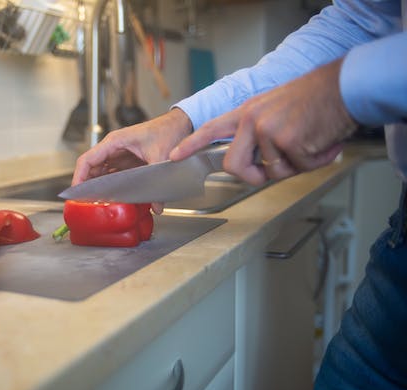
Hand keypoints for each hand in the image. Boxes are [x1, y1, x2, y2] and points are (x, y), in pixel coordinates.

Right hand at [72, 109, 192, 213]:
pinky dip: (109, 186)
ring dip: (97, 186)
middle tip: (84, 202)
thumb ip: (157, 180)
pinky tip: (111, 197)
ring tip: (95, 202)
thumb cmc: (167, 130)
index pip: (88, 159)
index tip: (77, 191)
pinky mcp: (126, 161)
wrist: (179, 124)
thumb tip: (157, 206)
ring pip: (100, 172)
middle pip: (91, 168)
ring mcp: (119, 154)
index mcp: (115, 142)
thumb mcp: (161, 156)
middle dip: (86, 185)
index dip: (79, 176)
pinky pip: (112, 175)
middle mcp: (113, 148)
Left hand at [169, 58, 357, 185]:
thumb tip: (259, 163)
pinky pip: (298, 168)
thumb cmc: (315, 98)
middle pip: (235, 165)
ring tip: (310, 141)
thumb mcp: (275, 108)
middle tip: (273, 170)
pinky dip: (315, 161)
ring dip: (296, 164)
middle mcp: (252, 121)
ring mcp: (267, 130)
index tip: (174, 156)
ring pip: (273, 171)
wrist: (343, 87)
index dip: (192, 144)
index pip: (211, 129)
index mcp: (247, 112)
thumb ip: (259, 133)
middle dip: (253, 175)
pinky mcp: (287, 141)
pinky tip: (322, 141)